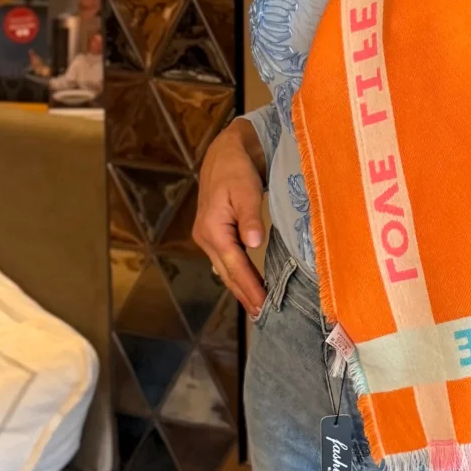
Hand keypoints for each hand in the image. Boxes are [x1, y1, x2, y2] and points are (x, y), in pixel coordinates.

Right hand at [192, 122, 267, 317]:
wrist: (224, 154)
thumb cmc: (236, 170)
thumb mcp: (245, 190)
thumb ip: (249, 218)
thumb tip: (254, 243)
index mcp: (212, 229)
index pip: (235, 265)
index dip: (250, 286)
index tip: (264, 304)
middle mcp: (206, 237)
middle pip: (227, 273)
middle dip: (245, 295)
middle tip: (263, 315)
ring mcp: (208, 237)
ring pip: (226, 270)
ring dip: (240, 288)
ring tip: (257, 307)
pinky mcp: (214, 235)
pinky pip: (227, 261)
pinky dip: (237, 276)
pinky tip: (248, 285)